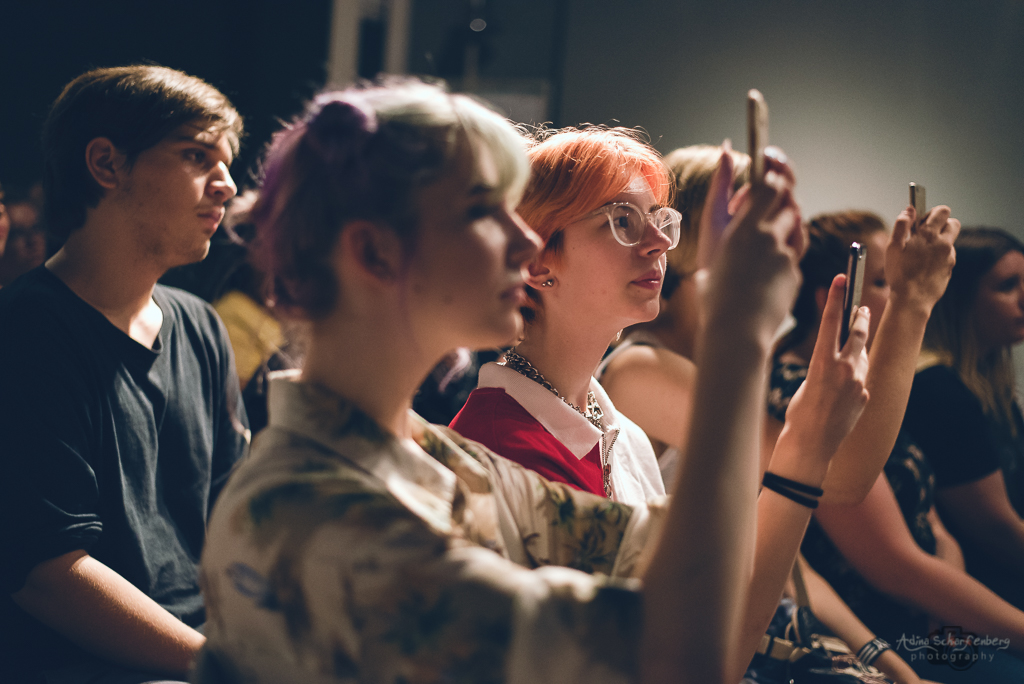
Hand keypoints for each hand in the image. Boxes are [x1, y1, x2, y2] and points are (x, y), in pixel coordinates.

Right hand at [705, 146, 803, 343]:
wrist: (734, 332)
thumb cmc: (714, 291)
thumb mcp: (712, 246)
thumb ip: (722, 203)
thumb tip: (723, 155)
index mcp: (741, 229)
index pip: (769, 185)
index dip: (774, 170)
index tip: (770, 161)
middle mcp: (766, 238)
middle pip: (788, 199)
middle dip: (784, 191)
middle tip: (776, 190)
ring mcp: (784, 255)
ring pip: (796, 223)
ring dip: (786, 221)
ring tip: (766, 234)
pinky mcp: (794, 272)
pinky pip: (794, 252)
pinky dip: (783, 252)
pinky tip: (765, 269)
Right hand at [785, 274, 869, 463]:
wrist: (812, 444)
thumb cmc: (799, 413)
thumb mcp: (807, 382)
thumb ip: (825, 366)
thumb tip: (837, 360)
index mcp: (821, 362)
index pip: (831, 322)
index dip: (836, 297)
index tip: (842, 278)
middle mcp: (843, 369)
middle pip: (857, 333)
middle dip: (860, 317)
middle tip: (863, 306)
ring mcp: (858, 383)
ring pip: (861, 358)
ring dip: (856, 353)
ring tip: (850, 352)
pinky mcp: (865, 396)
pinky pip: (861, 381)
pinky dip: (854, 380)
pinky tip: (841, 392)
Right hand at [886, 205, 958, 310]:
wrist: (912, 300)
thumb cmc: (900, 274)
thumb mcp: (893, 247)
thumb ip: (901, 225)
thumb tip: (909, 210)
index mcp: (929, 235)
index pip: (942, 211)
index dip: (932, 213)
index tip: (921, 221)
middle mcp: (944, 244)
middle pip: (953, 223)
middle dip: (941, 224)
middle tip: (925, 234)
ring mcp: (949, 257)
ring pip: (949, 241)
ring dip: (939, 241)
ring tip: (921, 253)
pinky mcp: (950, 268)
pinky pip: (947, 256)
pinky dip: (938, 257)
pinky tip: (924, 266)